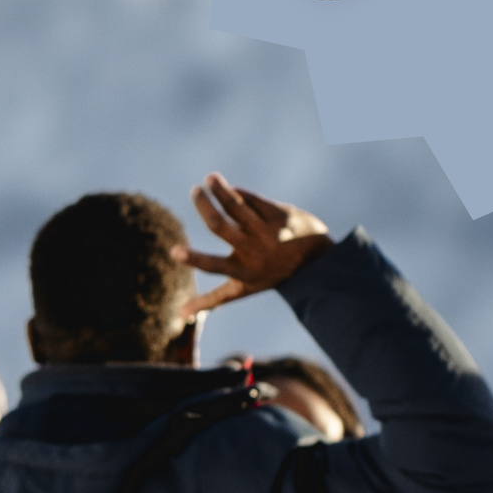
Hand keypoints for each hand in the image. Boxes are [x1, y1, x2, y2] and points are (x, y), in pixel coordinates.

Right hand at [184, 176, 332, 314]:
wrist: (318, 262)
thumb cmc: (270, 275)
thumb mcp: (243, 289)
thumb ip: (212, 300)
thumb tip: (180, 314)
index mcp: (244, 271)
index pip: (214, 267)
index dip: (194, 259)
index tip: (174, 251)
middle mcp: (255, 252)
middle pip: (220, 227)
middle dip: (204, 207)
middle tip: (195, 192)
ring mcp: (269, 232)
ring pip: (237, 207)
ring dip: (220, 190)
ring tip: (210, 179)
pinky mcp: (281, 215)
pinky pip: (254, 200)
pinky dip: (239, 194)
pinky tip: (230, 189)